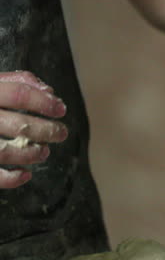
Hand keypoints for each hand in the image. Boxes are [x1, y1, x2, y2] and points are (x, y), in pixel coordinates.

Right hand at [0, 71, 67, 188]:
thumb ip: (14, 82)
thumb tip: (49, 92)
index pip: (19, 94)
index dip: (44, 103)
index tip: (61, 110)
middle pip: (19, 125)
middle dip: (47, 131)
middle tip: (62, 133)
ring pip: (6, 151)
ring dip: (32, 154)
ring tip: (44, 152)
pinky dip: (11, 179)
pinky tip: (25, 174)